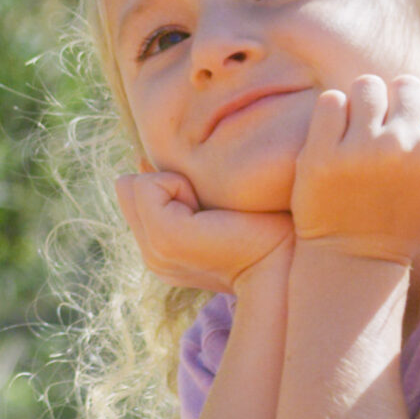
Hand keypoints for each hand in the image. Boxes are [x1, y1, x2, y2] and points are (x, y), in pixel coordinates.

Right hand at [116, 170, 294, 293]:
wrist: (291, 260)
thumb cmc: (269, 227)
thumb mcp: (214, 202)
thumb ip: (176, 186)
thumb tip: (140, 158)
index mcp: (163, 251)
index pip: (133, 192)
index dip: (167, 182)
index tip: (210, 205)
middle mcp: (153, 257)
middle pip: (128, 188)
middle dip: (168, 182)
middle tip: (215, 209)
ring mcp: (155, 253)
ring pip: (134, 185)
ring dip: (177, 183)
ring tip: (215, 212)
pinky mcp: (167, 239)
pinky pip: (147, 185)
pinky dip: (179, 184)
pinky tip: (213, 213)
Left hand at [290, 74, 419, 263]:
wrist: (355, 257)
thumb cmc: (409, 217)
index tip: (412, 126)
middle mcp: (402, 146)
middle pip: (404, 84)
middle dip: (395, 101)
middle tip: (384, 128)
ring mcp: (361, 149)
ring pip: (366, 86)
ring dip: (364, 102)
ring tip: (360, 128)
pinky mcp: (321, 154)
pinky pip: (331, 101)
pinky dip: (333, 112)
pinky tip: (337, 135)